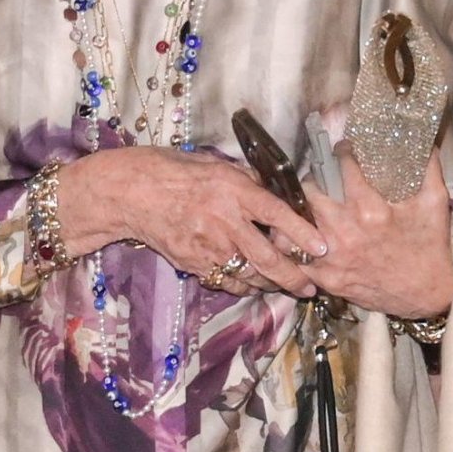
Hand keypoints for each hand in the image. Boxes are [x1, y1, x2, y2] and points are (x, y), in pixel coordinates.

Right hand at [57, 146, 326, 298]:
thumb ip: (242, 180)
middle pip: (268, 258)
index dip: (302, 232)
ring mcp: (208, 246)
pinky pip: (226, 280)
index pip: (277, 213)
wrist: (129, 193)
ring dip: (271, 283)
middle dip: (294, 277)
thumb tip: (271, 190)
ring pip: (250, 274)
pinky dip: (242, 284)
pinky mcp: (194, 263)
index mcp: (231, 189)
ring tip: (286, 287)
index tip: (323, 247)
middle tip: (310, 288)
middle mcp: (224, 220)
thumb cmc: (170, 170)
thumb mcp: (211, 164)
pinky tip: (250, 282)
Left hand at [302, 146, 452, 317]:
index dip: (341, 152)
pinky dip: (295, 242)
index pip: (342, 168)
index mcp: (370, 212)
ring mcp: (332, 258)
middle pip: (309, 191)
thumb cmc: (430, 248)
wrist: (427, 298)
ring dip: (299, 209)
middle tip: (321, 175)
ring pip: (295, 223)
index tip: (343, 149)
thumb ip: (428, 168)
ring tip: (310, 202)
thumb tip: (423, 139)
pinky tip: (303, 231)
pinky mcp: (326, 278)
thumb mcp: (436, 204)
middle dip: (314, 178)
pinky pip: (296, 256)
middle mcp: (345, 233)